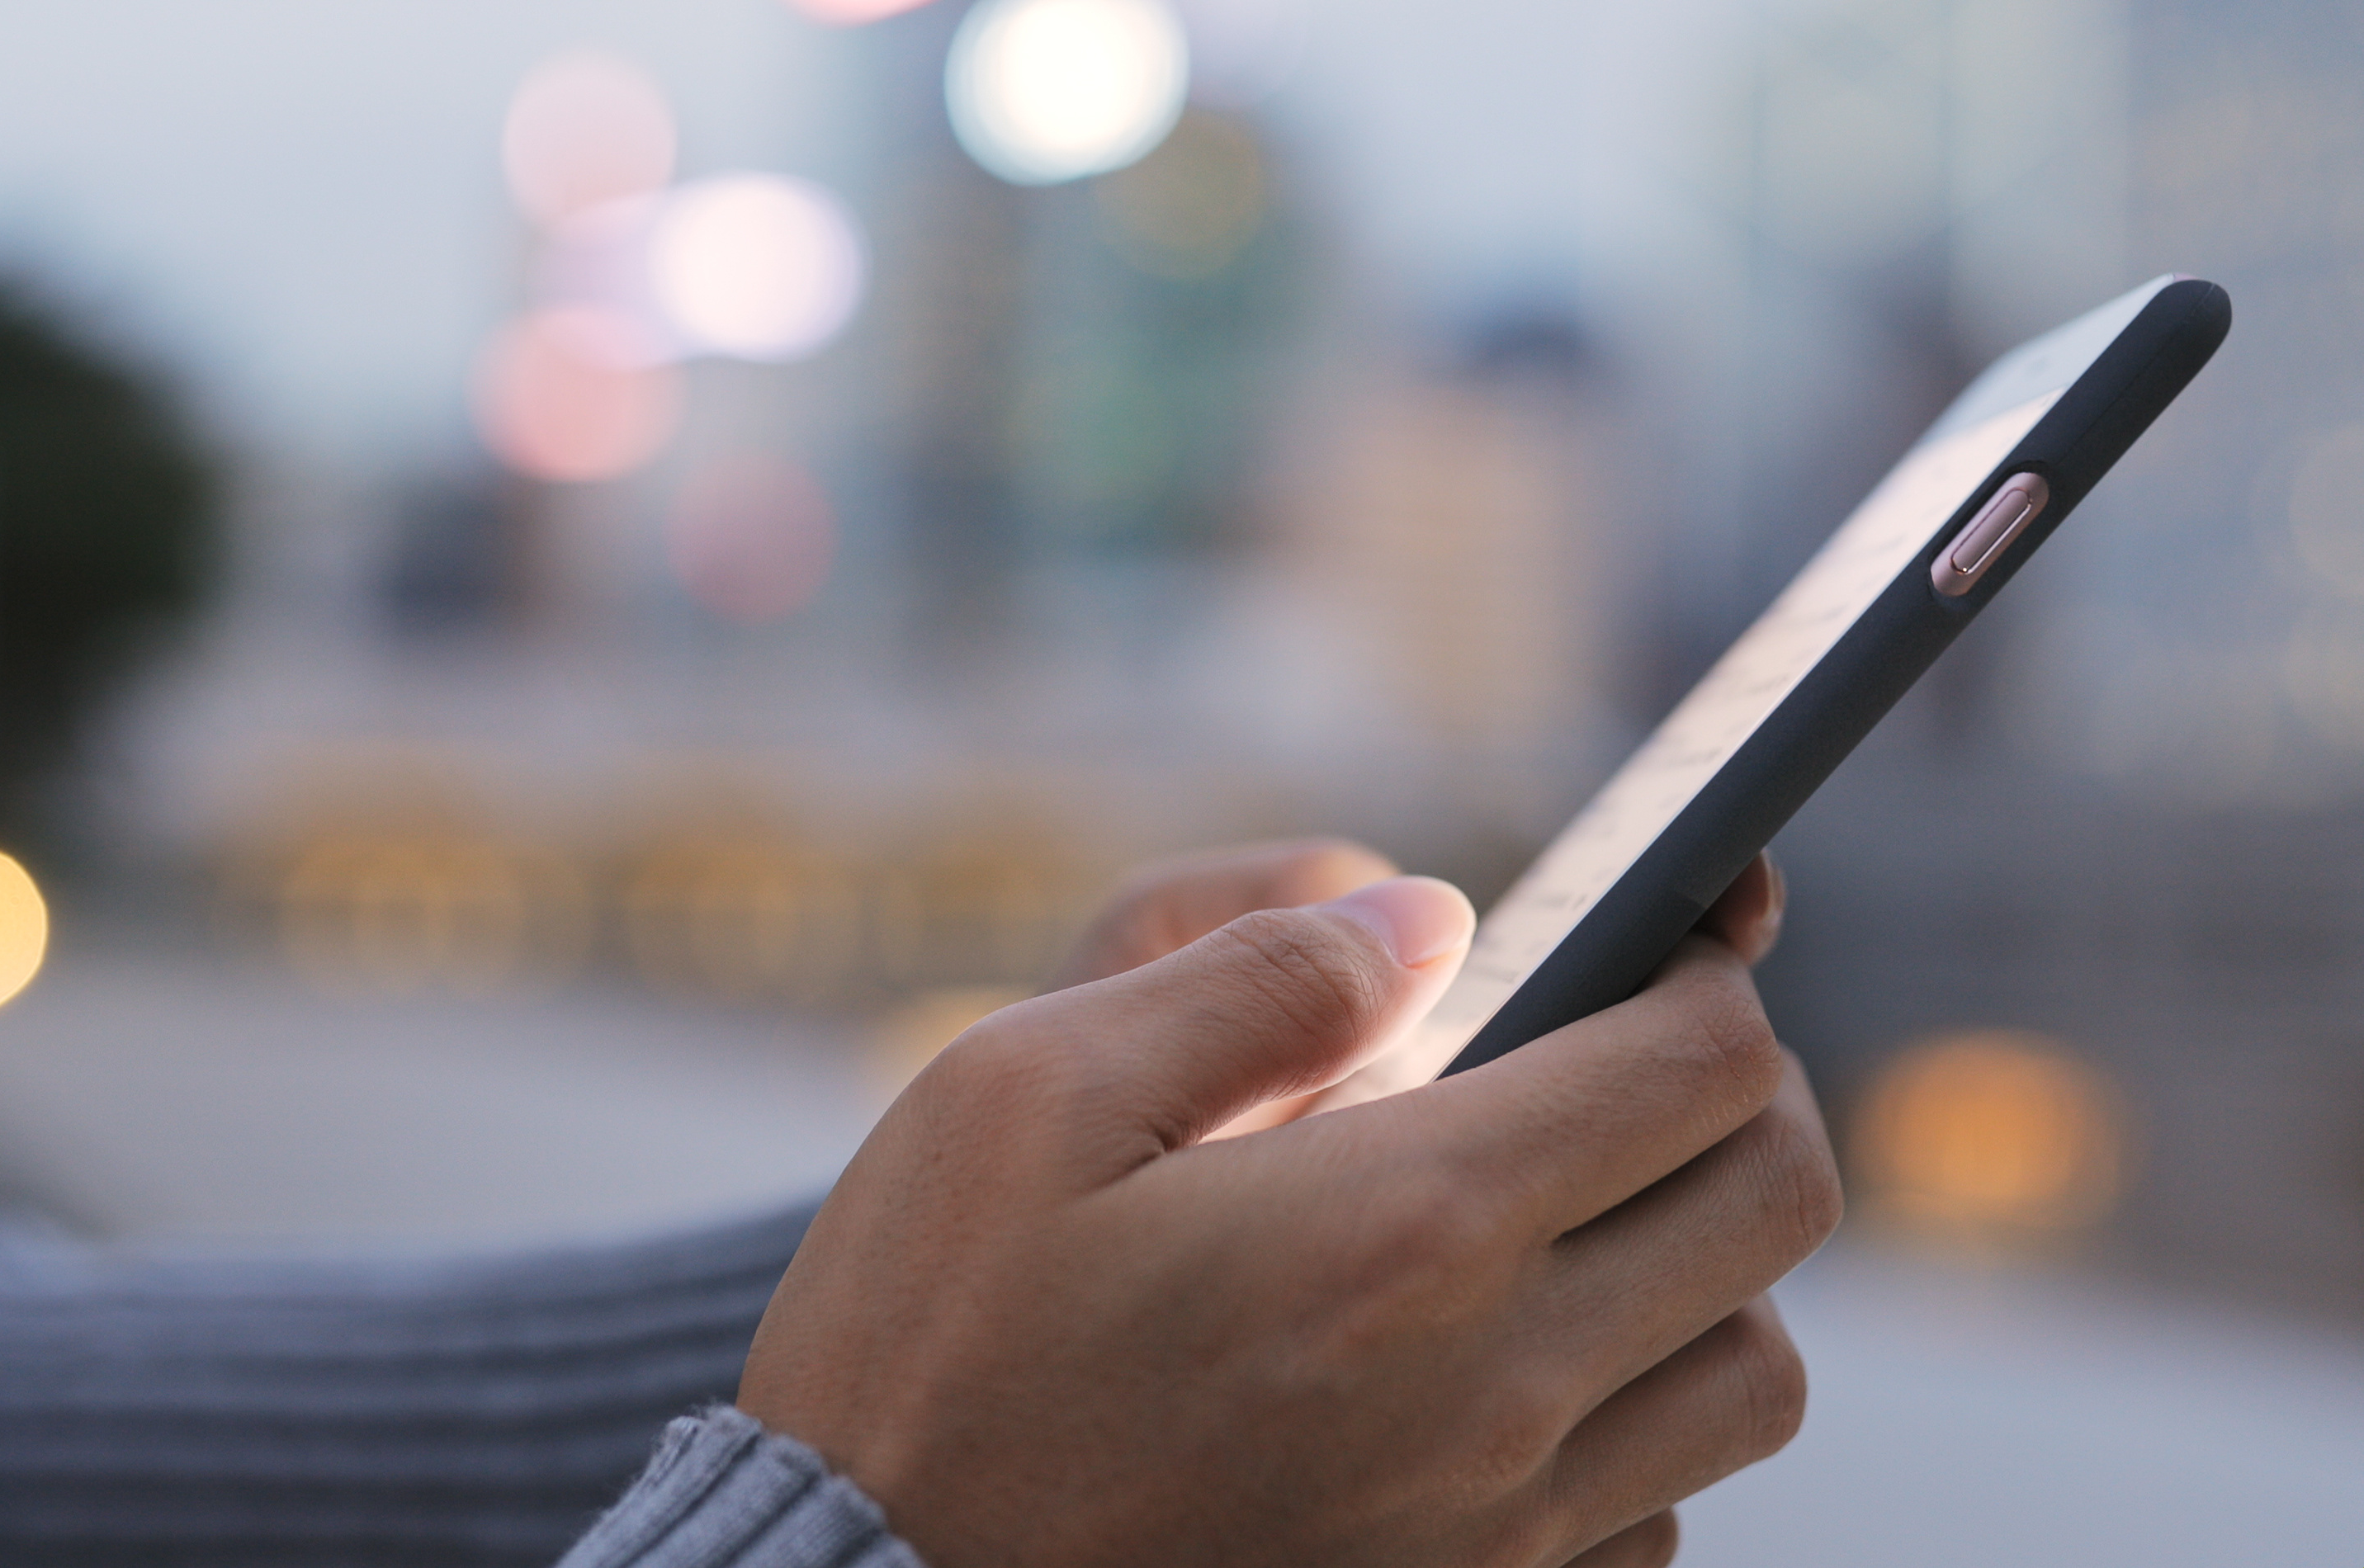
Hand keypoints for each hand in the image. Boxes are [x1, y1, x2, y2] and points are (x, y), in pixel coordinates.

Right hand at [741, 846, 1828, 1567]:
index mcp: (1404, 1224)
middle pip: (1777, 1203)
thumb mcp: (1027, 1092)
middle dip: (1740, 1092)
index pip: (1704, 1062)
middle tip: (1633, 1051)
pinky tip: (1504, 1372)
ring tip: (1571, 1216)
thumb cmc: (927, 1342)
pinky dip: (1633, 1423)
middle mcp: (1497, 1388)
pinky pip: (1660, 1514)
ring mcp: (1500, 1531)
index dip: (1711, 963)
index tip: (1660, 935)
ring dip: (1706, 1267)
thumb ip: (1255, 979)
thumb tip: (1432, 912)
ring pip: (1752, 1376)